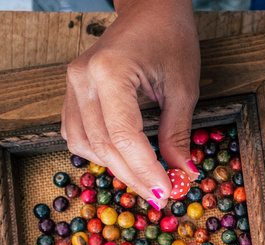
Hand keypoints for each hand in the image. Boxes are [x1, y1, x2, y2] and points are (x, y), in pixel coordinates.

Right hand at [61, 0, 199, 209]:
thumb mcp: (183, 88)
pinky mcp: (73, 91)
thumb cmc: (170, 39)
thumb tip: (183, 173)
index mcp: (110, 72)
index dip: (145, 169)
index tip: (167, 192)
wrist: (150, 10)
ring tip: (148, 182)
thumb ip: (179, 133)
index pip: (124, 136)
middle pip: (103, 145)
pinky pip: (77, 132)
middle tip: (161, 197)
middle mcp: (82, 79)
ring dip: (116, 168)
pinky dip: (100, 153)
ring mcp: (72, 84)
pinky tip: (125, 161)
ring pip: (85, 144)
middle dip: (134, 176)